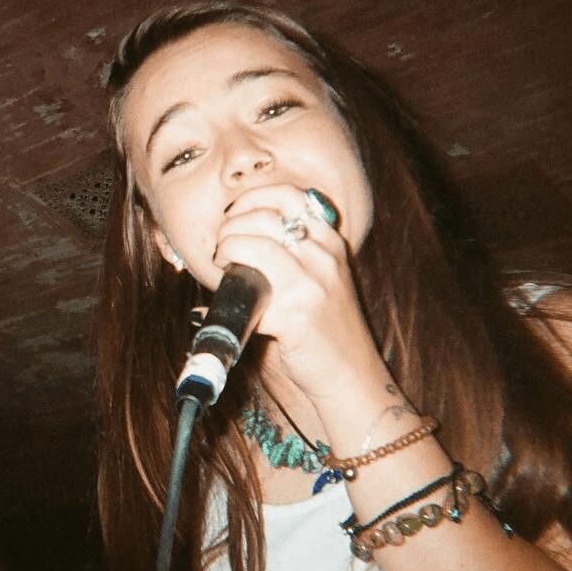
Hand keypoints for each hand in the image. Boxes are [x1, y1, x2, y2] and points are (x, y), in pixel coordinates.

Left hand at [212, 184, 388, 400]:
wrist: (350, 375)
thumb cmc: (328, 328)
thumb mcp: (324, 279)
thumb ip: (293, 255)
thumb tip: (238, 240)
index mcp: (330, 243)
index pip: (288, 195)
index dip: (251, 199)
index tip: (233, 215)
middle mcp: (324, 257)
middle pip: (263, 216)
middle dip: (230, 226)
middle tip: (221, 246)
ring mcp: (310, 285)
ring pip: (252, 245)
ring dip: (226, 250)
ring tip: (222, 265)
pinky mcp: (294, 317)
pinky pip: (249, 294)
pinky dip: (232, 297)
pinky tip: (233, 304)